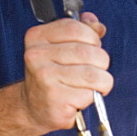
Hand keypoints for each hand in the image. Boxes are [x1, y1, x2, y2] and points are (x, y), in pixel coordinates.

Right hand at [21, 12, 112, 132]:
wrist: (34, 109)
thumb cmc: (51, 80)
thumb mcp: (60, 50)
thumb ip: (79, 33)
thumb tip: (98, 26)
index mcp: (38, 37)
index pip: (75, 28)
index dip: (93, 38)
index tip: (94, 49)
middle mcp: (37, 55)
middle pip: (87, 52)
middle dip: (101, 62)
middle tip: (99, 71)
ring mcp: (45, 77)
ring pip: (92, 74)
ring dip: (103, 81)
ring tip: (97, 86)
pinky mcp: (56, 98)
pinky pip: (88, 94)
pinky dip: (93, 98)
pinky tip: (83, 98)